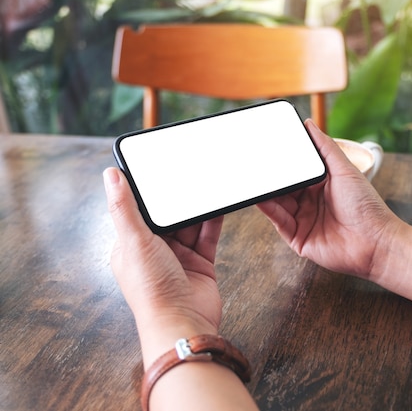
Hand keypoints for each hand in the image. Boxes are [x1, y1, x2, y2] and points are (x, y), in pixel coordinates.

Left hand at [103, 167, 223, 364]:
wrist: (184, 323)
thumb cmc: (153, 291)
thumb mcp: (135, 242)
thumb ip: (124, 208)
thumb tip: (110, 176)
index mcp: (131, 247)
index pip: (138, 212)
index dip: (149, 193)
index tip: (158, 170)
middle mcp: (154, 252)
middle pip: (168, 217)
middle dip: (177, 199)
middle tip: (186, 174)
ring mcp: (179, 258)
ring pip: (190, 225)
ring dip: (196, 208)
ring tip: (206, 185)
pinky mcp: (201, 264)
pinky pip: (207, 236)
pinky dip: (213, 221)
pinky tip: (218, 205)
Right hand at [257, 120, 400, 280]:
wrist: (375, 241)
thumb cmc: (366, 206)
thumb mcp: (345, 170)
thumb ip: (325, 147)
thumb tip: (309, 124)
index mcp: (322, 185)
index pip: (297, 170)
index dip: (284, 161)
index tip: (269, 148)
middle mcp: (311, 202)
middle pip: (285, 186)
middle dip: (272, 176)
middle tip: (256, 162)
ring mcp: (303, 220)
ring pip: (278, 203)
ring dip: (267, 191)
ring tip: (255, 178)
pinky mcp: (298, 238)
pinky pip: (279, 221)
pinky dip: (269, 209)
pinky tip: (261, 197)